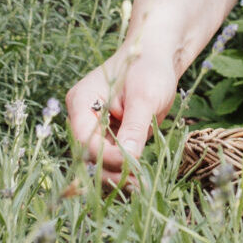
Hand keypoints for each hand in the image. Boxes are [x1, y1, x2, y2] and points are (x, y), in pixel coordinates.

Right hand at [65, 40, 179, 185]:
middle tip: (136, 184)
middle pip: (89, 154)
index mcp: (82, 101)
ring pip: (100, 160)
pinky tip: (138, 180)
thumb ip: (134, 126)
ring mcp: (97, 127)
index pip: (85, 138)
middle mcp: (84, 116)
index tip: (130, 165)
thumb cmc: (150, 67)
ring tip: (140, 185)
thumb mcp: (144, 96)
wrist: (160, 57)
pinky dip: (124, 169)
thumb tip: (128, 159)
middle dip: (110, 170)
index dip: (104, 156)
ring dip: (117, 174)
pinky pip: (113, 157)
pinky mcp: (111, 134)